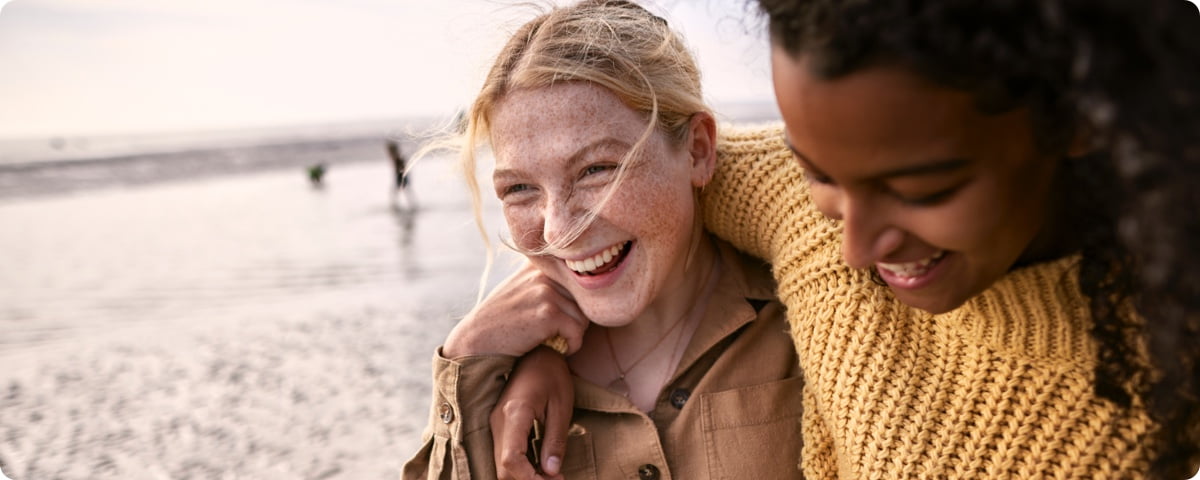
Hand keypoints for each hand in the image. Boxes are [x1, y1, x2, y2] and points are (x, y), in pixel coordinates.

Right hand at [443, 262, 587, 357]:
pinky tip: (557, 348)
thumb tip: (582, 279)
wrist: (476, 342)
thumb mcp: (520, 288)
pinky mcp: (548, 313)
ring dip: (574, 333)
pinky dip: (572, 346)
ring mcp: (545, 291)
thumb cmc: (500, 321)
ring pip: (584, 316)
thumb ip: (544, 280)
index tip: (561, 318)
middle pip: (584, 298)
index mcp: (538, 263)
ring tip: (556, 340)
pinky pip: (578, 332)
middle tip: (559, 333)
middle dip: (575, 318)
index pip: (577, 279)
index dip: (574, 301)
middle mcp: (543, 272)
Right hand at [492, 346, 573, 479]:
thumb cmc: (552, 375)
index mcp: (514, 414)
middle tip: (556, 479)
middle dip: (527, 479)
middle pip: (503, 467)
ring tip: (550, 473)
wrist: (537, 353)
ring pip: (501, 463)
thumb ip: (555, 440)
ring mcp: (495, 422)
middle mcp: (498, 420)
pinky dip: (520, 465)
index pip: (511, 459)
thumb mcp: (561, 407)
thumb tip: (551, 472)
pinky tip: (539, 464)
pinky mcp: (498, 424)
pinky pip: (504, 452)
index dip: (529, 478)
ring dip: (523, 474)